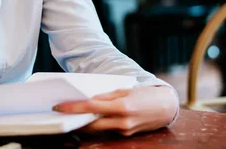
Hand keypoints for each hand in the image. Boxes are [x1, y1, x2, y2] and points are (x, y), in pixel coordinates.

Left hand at [52, 85, 177, 135]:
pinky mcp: (126, 135)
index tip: (60, 107)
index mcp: (121, 106)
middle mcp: (122, 121)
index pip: (91, 108)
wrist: (165, 106)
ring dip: (86, 124)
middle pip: (92, 124)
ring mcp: (125, 130)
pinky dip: (99, 125)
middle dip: (76, 120)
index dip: (73, 108)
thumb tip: (88, 101)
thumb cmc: (145, 94)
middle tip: (62, 114)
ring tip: (74, 116)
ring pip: (99, 130)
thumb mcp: (124, 90)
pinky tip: (92, 120)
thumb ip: (106, 97)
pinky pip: (108, 131)